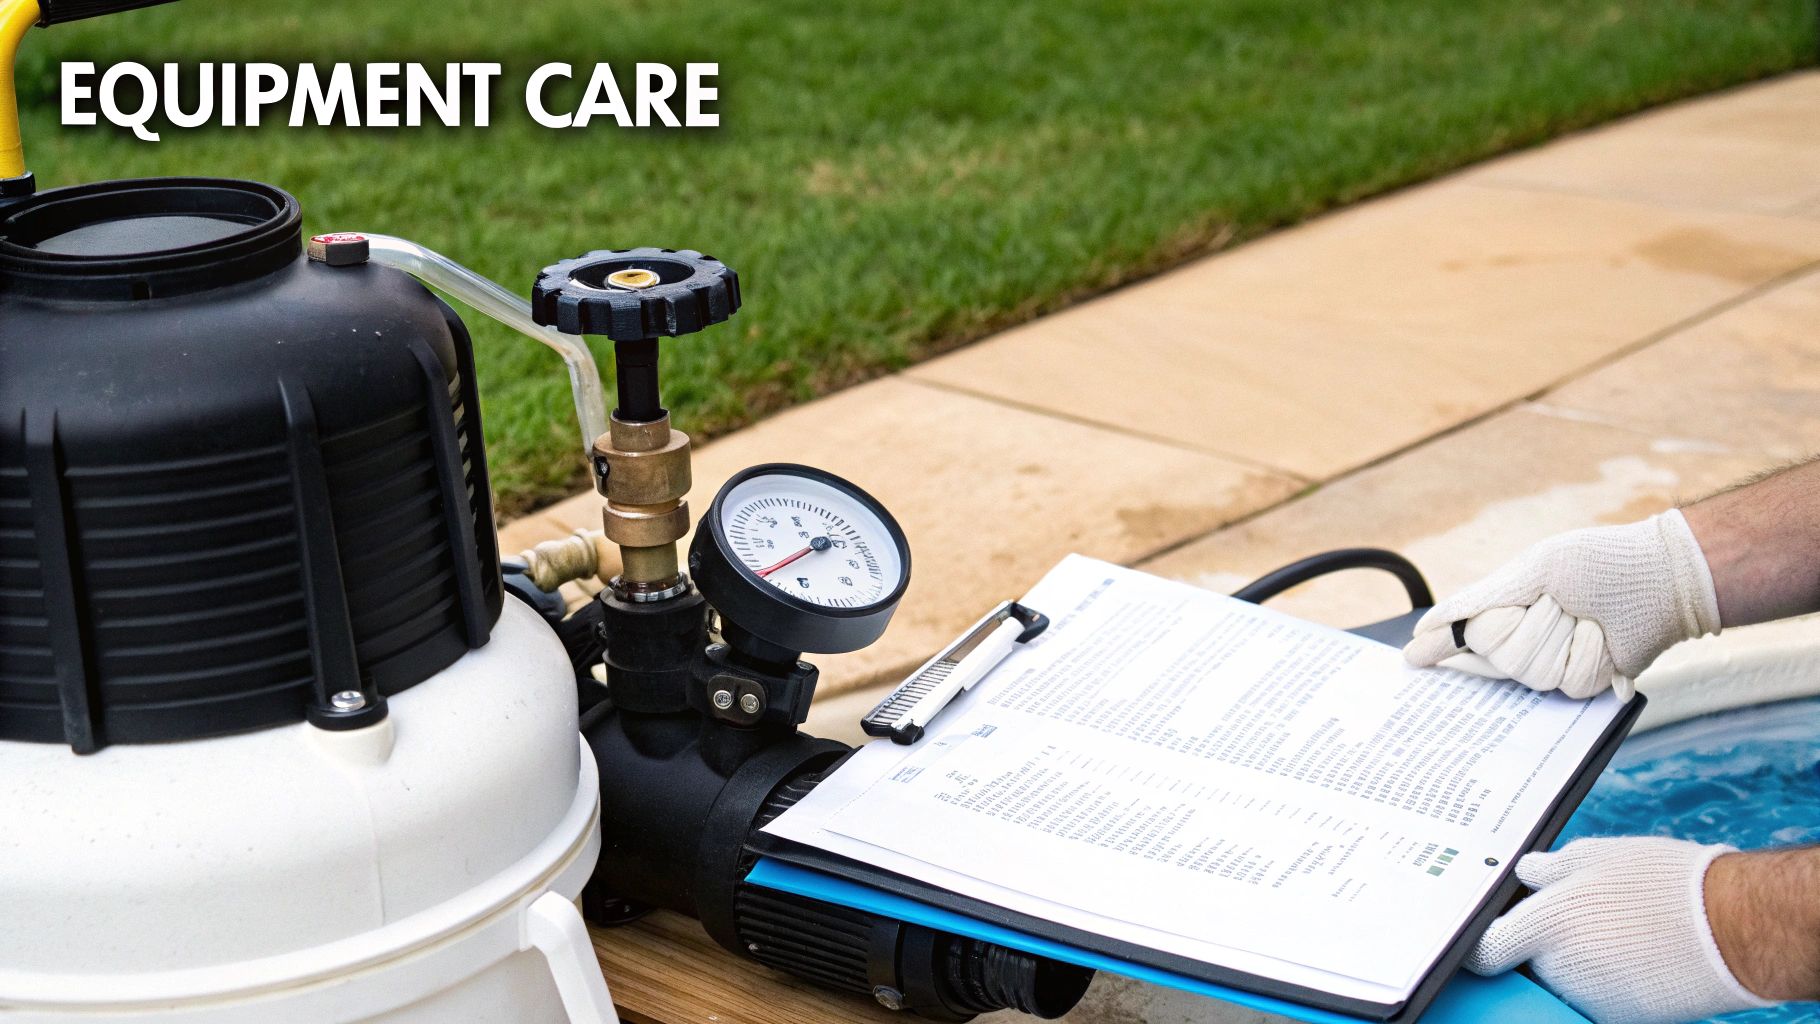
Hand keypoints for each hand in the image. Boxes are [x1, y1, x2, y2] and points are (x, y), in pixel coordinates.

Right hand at [1403, 510, 1719, 698]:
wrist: (1662, 579)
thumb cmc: (1597, 563)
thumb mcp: (1531, 571)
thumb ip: (1476, 600)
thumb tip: (1427, 626)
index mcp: (1507, 610)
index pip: (1461, 635)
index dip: (1437, 648)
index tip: (1411, 659)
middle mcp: (1524, 640)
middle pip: (1492, 652)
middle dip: (1523, 624)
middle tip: (1554, 603)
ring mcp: (1553, 664)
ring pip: (1529, 670)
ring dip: (1559, 636)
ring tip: (1585, 617)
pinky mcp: (1583, 682)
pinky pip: (1568, 681)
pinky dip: (1589, 653)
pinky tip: (1605, 638)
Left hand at [1466, 837, 1773, 1023]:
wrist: (1734, 928)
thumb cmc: (1666, 882)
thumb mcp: (1598, 855)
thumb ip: (1549, 868)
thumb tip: (1525, 870)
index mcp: (1544, 924)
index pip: (1486, 949)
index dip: (1483, 943)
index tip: (1486, 937)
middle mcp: (1559, 967)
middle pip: (1528, 963)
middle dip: (1541, 945)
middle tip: (1576, 919)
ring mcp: (1589, 997)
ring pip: (1564, 982)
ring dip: (1575, 963)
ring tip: (1615, 933)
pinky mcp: (1620, 1018)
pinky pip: (1595, 999)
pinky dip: (1605, 983)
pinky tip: (1634, 956)